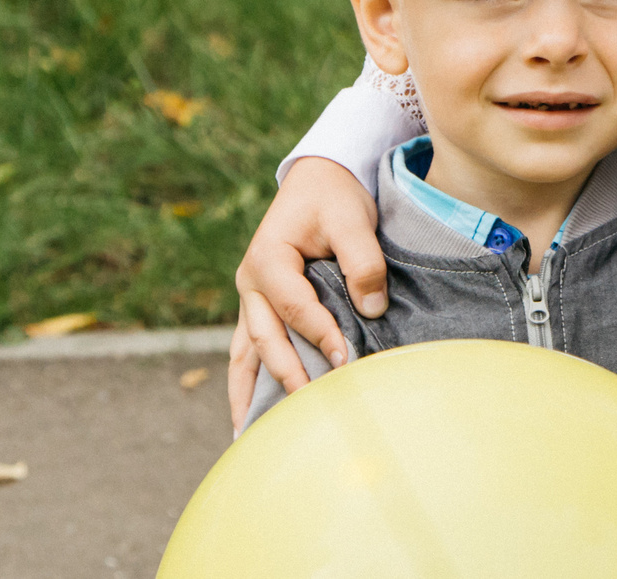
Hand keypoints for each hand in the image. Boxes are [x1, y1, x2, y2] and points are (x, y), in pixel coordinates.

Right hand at [227, 157, 385, 427]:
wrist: (319, 179)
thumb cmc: (335, 198)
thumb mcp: (352, 219)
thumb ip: (362, 261)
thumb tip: (371, 308)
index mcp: (268, 259)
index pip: (296, 308)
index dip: (322, 336)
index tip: (348, 362)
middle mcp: (250, 283)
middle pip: (265, 338)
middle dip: (288, 375)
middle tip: (309, 410)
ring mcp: (250, 298)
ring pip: (246, 352)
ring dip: (249, 393)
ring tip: (249, 437)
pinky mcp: (260, 308)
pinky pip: (247, 351)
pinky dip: (246, 382)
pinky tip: (247, 417)